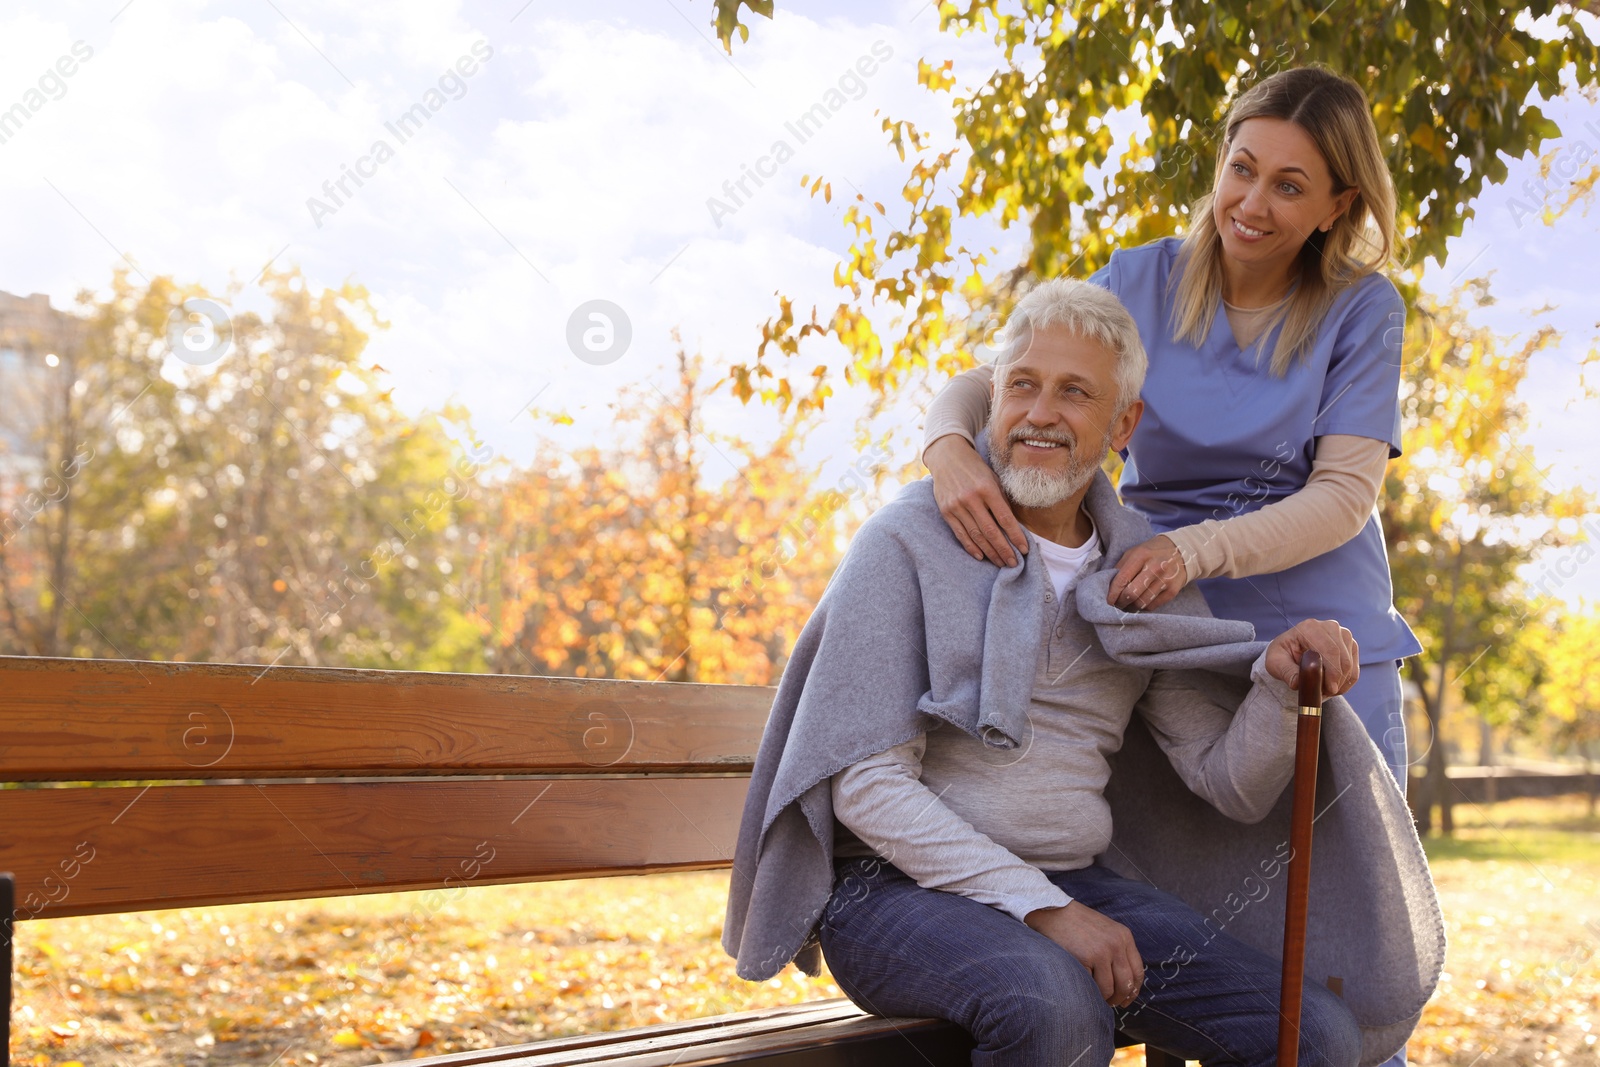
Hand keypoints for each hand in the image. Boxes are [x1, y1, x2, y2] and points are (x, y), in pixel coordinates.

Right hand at [926, 435, 1027, 566]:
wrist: (948, 457)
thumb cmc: (976, 468)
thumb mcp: (993, 478)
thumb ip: (1002, 500)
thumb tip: (1013, 527)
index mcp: (987, 488)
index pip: (1005, 518)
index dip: (1016, 536)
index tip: (1024, 549)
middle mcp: (971, 498)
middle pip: (991, 531)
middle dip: (1004, 550)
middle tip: (1014, 563)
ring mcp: (956, 506)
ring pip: (976, 536)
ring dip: (990, 552)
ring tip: (1001, 563)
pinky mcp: (946, 511)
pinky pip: (960, 534)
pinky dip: (971, 547)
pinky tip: (981, 556)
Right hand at [1024, 900, 1143, 1006]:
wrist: (1052, 911)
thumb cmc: (1077, 923)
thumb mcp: (1105, 930)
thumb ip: (1118, 950)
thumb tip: (1125, 983)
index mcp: (1124, 936)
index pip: (1138, 972)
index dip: (1133, 991)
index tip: (1126, 1000)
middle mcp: (1116, 944)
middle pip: (1126, 984)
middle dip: (1118, 998)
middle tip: (1110, 1003)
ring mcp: (1101, 952)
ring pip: (1109, 989)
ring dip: (1102, 997)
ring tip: (1095, 996)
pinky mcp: (1084, 958)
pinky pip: (1091, 985)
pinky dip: (1088, 989)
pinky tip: (1083, 985)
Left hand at [1108, 535, 1186, 611]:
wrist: (1182, 551)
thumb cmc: (1152, 552)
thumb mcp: (1134, 552)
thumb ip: (1121, 567)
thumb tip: (1107, 586)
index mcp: (1141, 555)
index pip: (1122, 579)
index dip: (1112, 593)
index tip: (1107, 601)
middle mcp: (1155, 568)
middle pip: (1131, 594)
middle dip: (1120, 602)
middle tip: (1116, 604)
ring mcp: (1165, 580)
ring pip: (1141, 603)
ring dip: (1131, 607)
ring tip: (1127, 604)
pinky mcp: (1173, 590)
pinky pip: (1152, 606)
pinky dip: (1143, 606)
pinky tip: (1140, 602)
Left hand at [1266, 619, 1359, 695]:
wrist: (1290, 652)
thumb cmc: (1282, 656)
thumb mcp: (1275, 663)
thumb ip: (1286, 672)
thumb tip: (1298, 683)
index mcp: (1310, 628)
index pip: (1329, 650)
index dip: (1333, 672)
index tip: (1330, 689)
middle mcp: (1329, 627)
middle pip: (1343, 658)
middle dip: (1337, 679)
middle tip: (1327, 693)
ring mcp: (1342, 634)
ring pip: (1350, 664)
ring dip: (1341, 682)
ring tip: (1326, 691)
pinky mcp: (1350, 645)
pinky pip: (1354, 668)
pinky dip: (1347, 681)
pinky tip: (1335, 687)